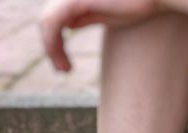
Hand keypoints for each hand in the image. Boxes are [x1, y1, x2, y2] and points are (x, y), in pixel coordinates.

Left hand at [39, 0, 159, 70]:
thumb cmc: (140, 2)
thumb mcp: (109, 13)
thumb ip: (89, 16)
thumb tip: (70, 24)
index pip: (56, 16)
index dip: (54, 39)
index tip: (64, 61)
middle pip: (47, 20)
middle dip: (52, 46)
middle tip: (64, 70)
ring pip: (47, 23)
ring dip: (52, 50)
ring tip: (64, 70)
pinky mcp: (75, 0)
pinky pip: (54, 23)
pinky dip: (54, 44)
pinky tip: (64, 61)